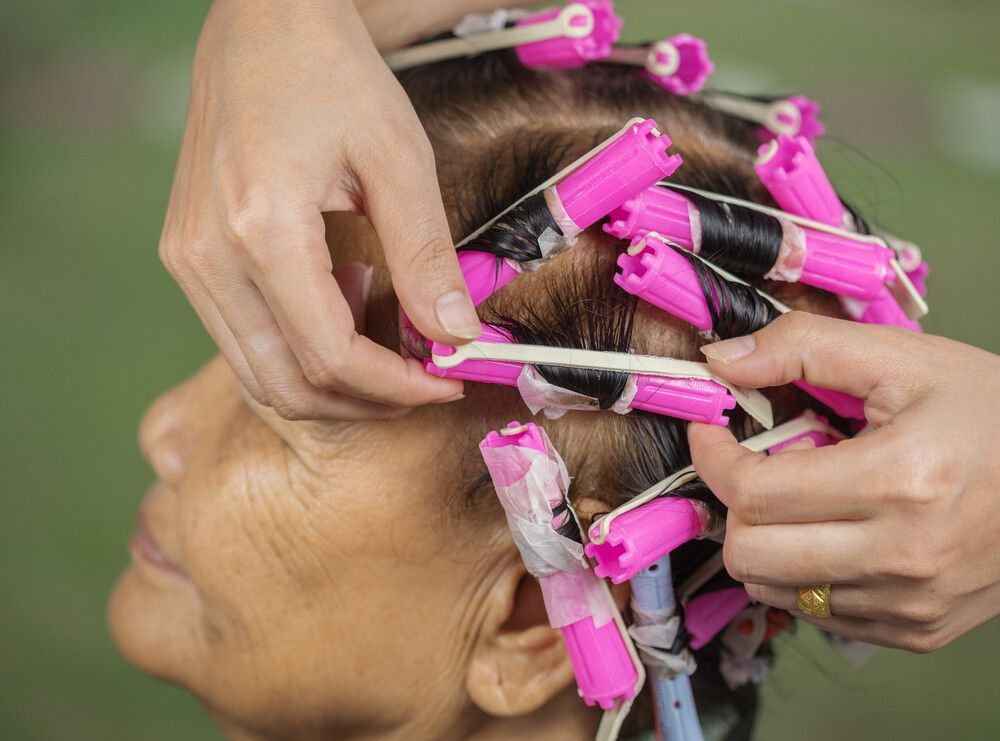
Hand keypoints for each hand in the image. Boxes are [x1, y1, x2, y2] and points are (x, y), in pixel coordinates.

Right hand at [158, 0, 478, 420]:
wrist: (263, 26)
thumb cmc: (332, 75)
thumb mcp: (397, 158)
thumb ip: (426, 255)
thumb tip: (456, 335)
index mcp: (259, 229)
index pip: (330, 356)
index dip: (395, 387)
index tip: (445, 383)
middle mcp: (208, 256)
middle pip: (286, 385)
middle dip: (364, 401)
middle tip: (421, 383)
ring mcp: (188, 260)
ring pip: (259, 374)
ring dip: (331, 383)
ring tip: (385, 342)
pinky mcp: (188, 256)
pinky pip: (242, 339)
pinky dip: (298, 350)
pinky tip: (340, 308)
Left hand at [688, 312, 999, 651]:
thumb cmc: (991, 413)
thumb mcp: (904, 358)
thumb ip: (804, 348)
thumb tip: (719, 361)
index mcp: (900, 480)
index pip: (755, 493)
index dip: (712, 457)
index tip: (712, 432)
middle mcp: (904, 556)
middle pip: (751, 554)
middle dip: (733, 504)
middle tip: (753, 467)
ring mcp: (912, 603)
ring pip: (774, 591)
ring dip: (763, 541)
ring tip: (798, 499)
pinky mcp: (919, 630)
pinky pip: (818, 614)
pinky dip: (802, 573)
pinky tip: (832, 532)